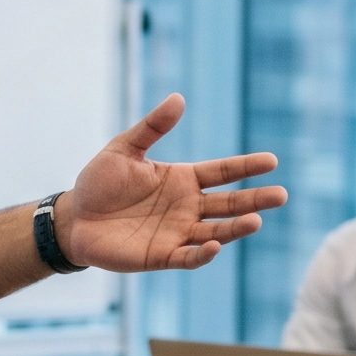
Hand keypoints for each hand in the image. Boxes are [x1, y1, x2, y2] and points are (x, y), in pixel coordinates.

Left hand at [54, 95, 285, 272]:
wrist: (74, 218)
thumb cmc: (99, 182)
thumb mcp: (124, 148)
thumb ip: (152, 127)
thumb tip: (179, 98)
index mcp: (182, 180)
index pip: (222, 173)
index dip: (246, 167)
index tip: (272, 161)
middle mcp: (187, 207)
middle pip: (229, 204)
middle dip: (254, 200)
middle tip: (281, 195)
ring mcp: (177, 233)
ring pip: (215, 231)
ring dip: (235, 228)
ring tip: (256, 221)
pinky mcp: (161, 256)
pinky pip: (188, 257)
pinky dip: (203, 254)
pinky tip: (215, 245)